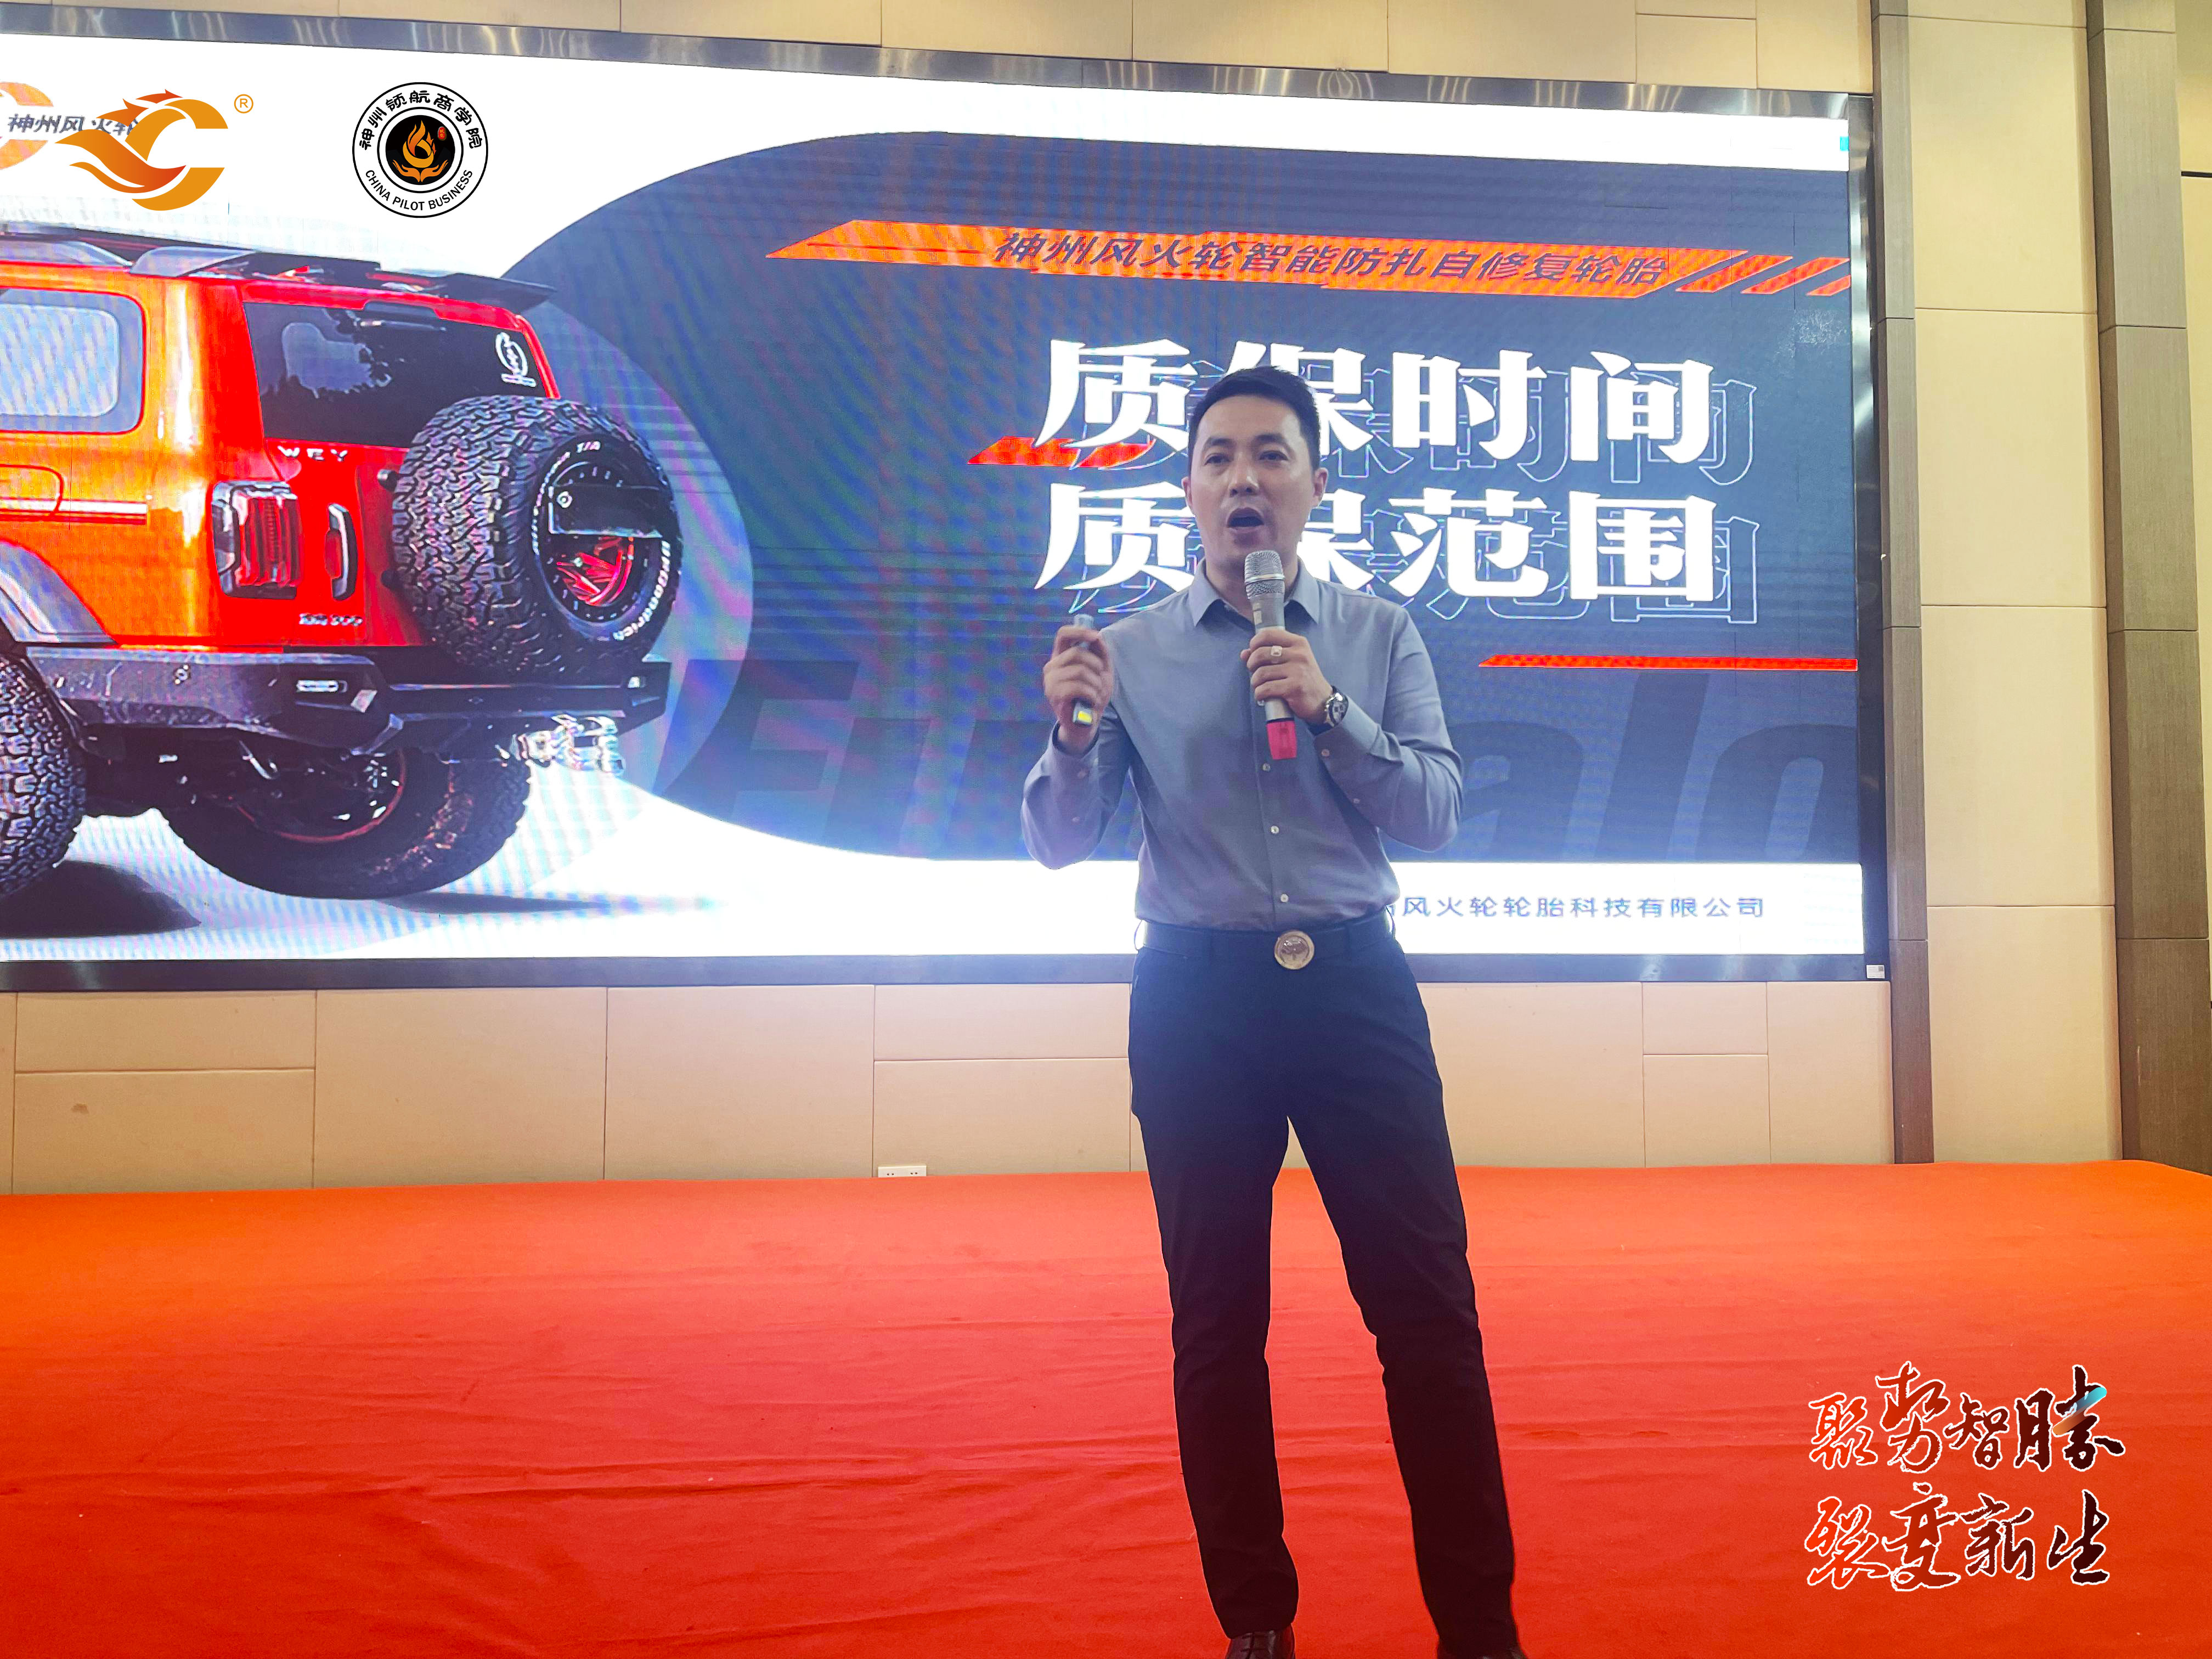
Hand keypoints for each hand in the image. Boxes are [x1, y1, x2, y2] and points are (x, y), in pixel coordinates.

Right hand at [1043, 623, 1113, 752]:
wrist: (1088, 721)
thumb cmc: (1093, 693)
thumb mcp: (1101, 670)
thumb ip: (1100, 652)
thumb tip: (1097, 636)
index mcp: (1061, 657)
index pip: (1063, 634)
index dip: (1079, 631)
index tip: (1095, 636)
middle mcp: (1052, 667)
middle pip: (1076, 652)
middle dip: (1096, 664)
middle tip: (1099, 678)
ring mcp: (1051, 681)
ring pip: (1080, 670)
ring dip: (1096, 683)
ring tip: (1096, 693)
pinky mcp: (1054, 696)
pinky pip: (1078, 687)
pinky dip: (1092, 694)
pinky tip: (1091, 700)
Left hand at [1240, 627, 1330, 723]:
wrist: (1322, 701)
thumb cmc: (1303, 679)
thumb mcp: (1291, 661)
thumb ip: (1269, 654)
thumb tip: (1244, 653)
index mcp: (1298, 643)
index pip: (1268, 634)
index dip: (1254, 642)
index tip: (1252, 652)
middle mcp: (1299, 654)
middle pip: (1261, 653)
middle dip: (1251, 664)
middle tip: (1254, 672)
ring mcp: (1298, 671)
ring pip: (1261, 673)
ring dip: (1255, 682)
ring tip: (1259, 686)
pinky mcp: (1295, 688)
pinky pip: (1266, 688)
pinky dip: (1259, 694)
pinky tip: (1262, 695)